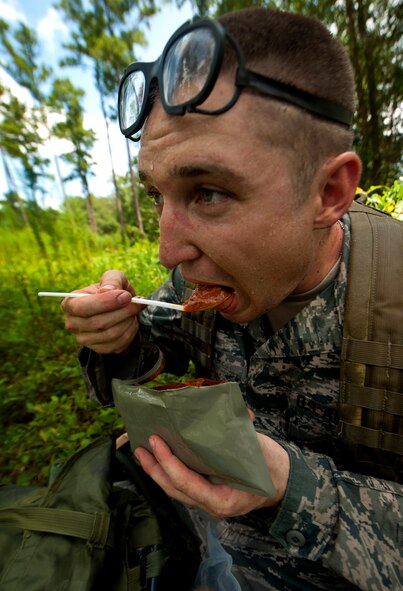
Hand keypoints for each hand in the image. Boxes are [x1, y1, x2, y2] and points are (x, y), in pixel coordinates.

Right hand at [62, 269, 143, 353]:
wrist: (119, 307)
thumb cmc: (113, 290)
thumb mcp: (113, 277)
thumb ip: (111, 280)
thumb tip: (108, 290)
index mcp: (70, 304)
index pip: (82, 308)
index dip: (105, 303)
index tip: (126, 296)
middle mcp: (73, 324)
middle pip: (97, 323)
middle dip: (122, 312)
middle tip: (137, 303)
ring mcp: (85, 339)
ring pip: (110, 334)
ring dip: (128, 321)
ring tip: (134, 310)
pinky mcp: (99, 349)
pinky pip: (118, 344)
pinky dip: (130, 331)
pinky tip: (132, 321)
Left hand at [134, 432, 289, 517]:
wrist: (283, 481)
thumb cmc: (271, 466)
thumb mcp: (256, 450)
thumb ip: (237, 434)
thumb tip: (224, 411)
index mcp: (223, 499)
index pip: (187, 483)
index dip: (168, 463)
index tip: (157, 443)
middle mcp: (211, 504)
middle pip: (174, 489)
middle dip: (155, 469)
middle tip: (141, 447)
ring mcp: (207, 501)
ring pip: (175, 489)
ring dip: (157, 470)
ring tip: (142, 452)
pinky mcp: (206, 492)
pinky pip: (182, 484)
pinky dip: (168, 470)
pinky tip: (159, 457)